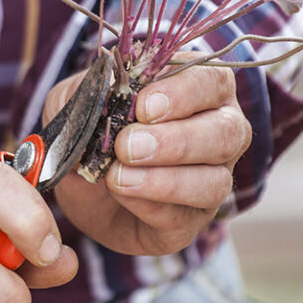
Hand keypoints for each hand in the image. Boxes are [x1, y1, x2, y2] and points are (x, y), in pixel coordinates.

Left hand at [50, 61, 250, 255]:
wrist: (76, 183)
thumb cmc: (91, 126)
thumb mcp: (77, 97)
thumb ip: (91, 88)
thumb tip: (108, 87)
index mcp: (201, 89)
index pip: (214, 81)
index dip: (184, 93)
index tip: (143, 106)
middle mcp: (219, 133)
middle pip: (226, 133)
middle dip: (176, 140)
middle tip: (126, 145)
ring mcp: (211, 180)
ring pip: (214, 181)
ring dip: (166, 180)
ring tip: (118, 175)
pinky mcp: (189, 221)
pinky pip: (185, 217)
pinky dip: (151, 205)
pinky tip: (121, 193)